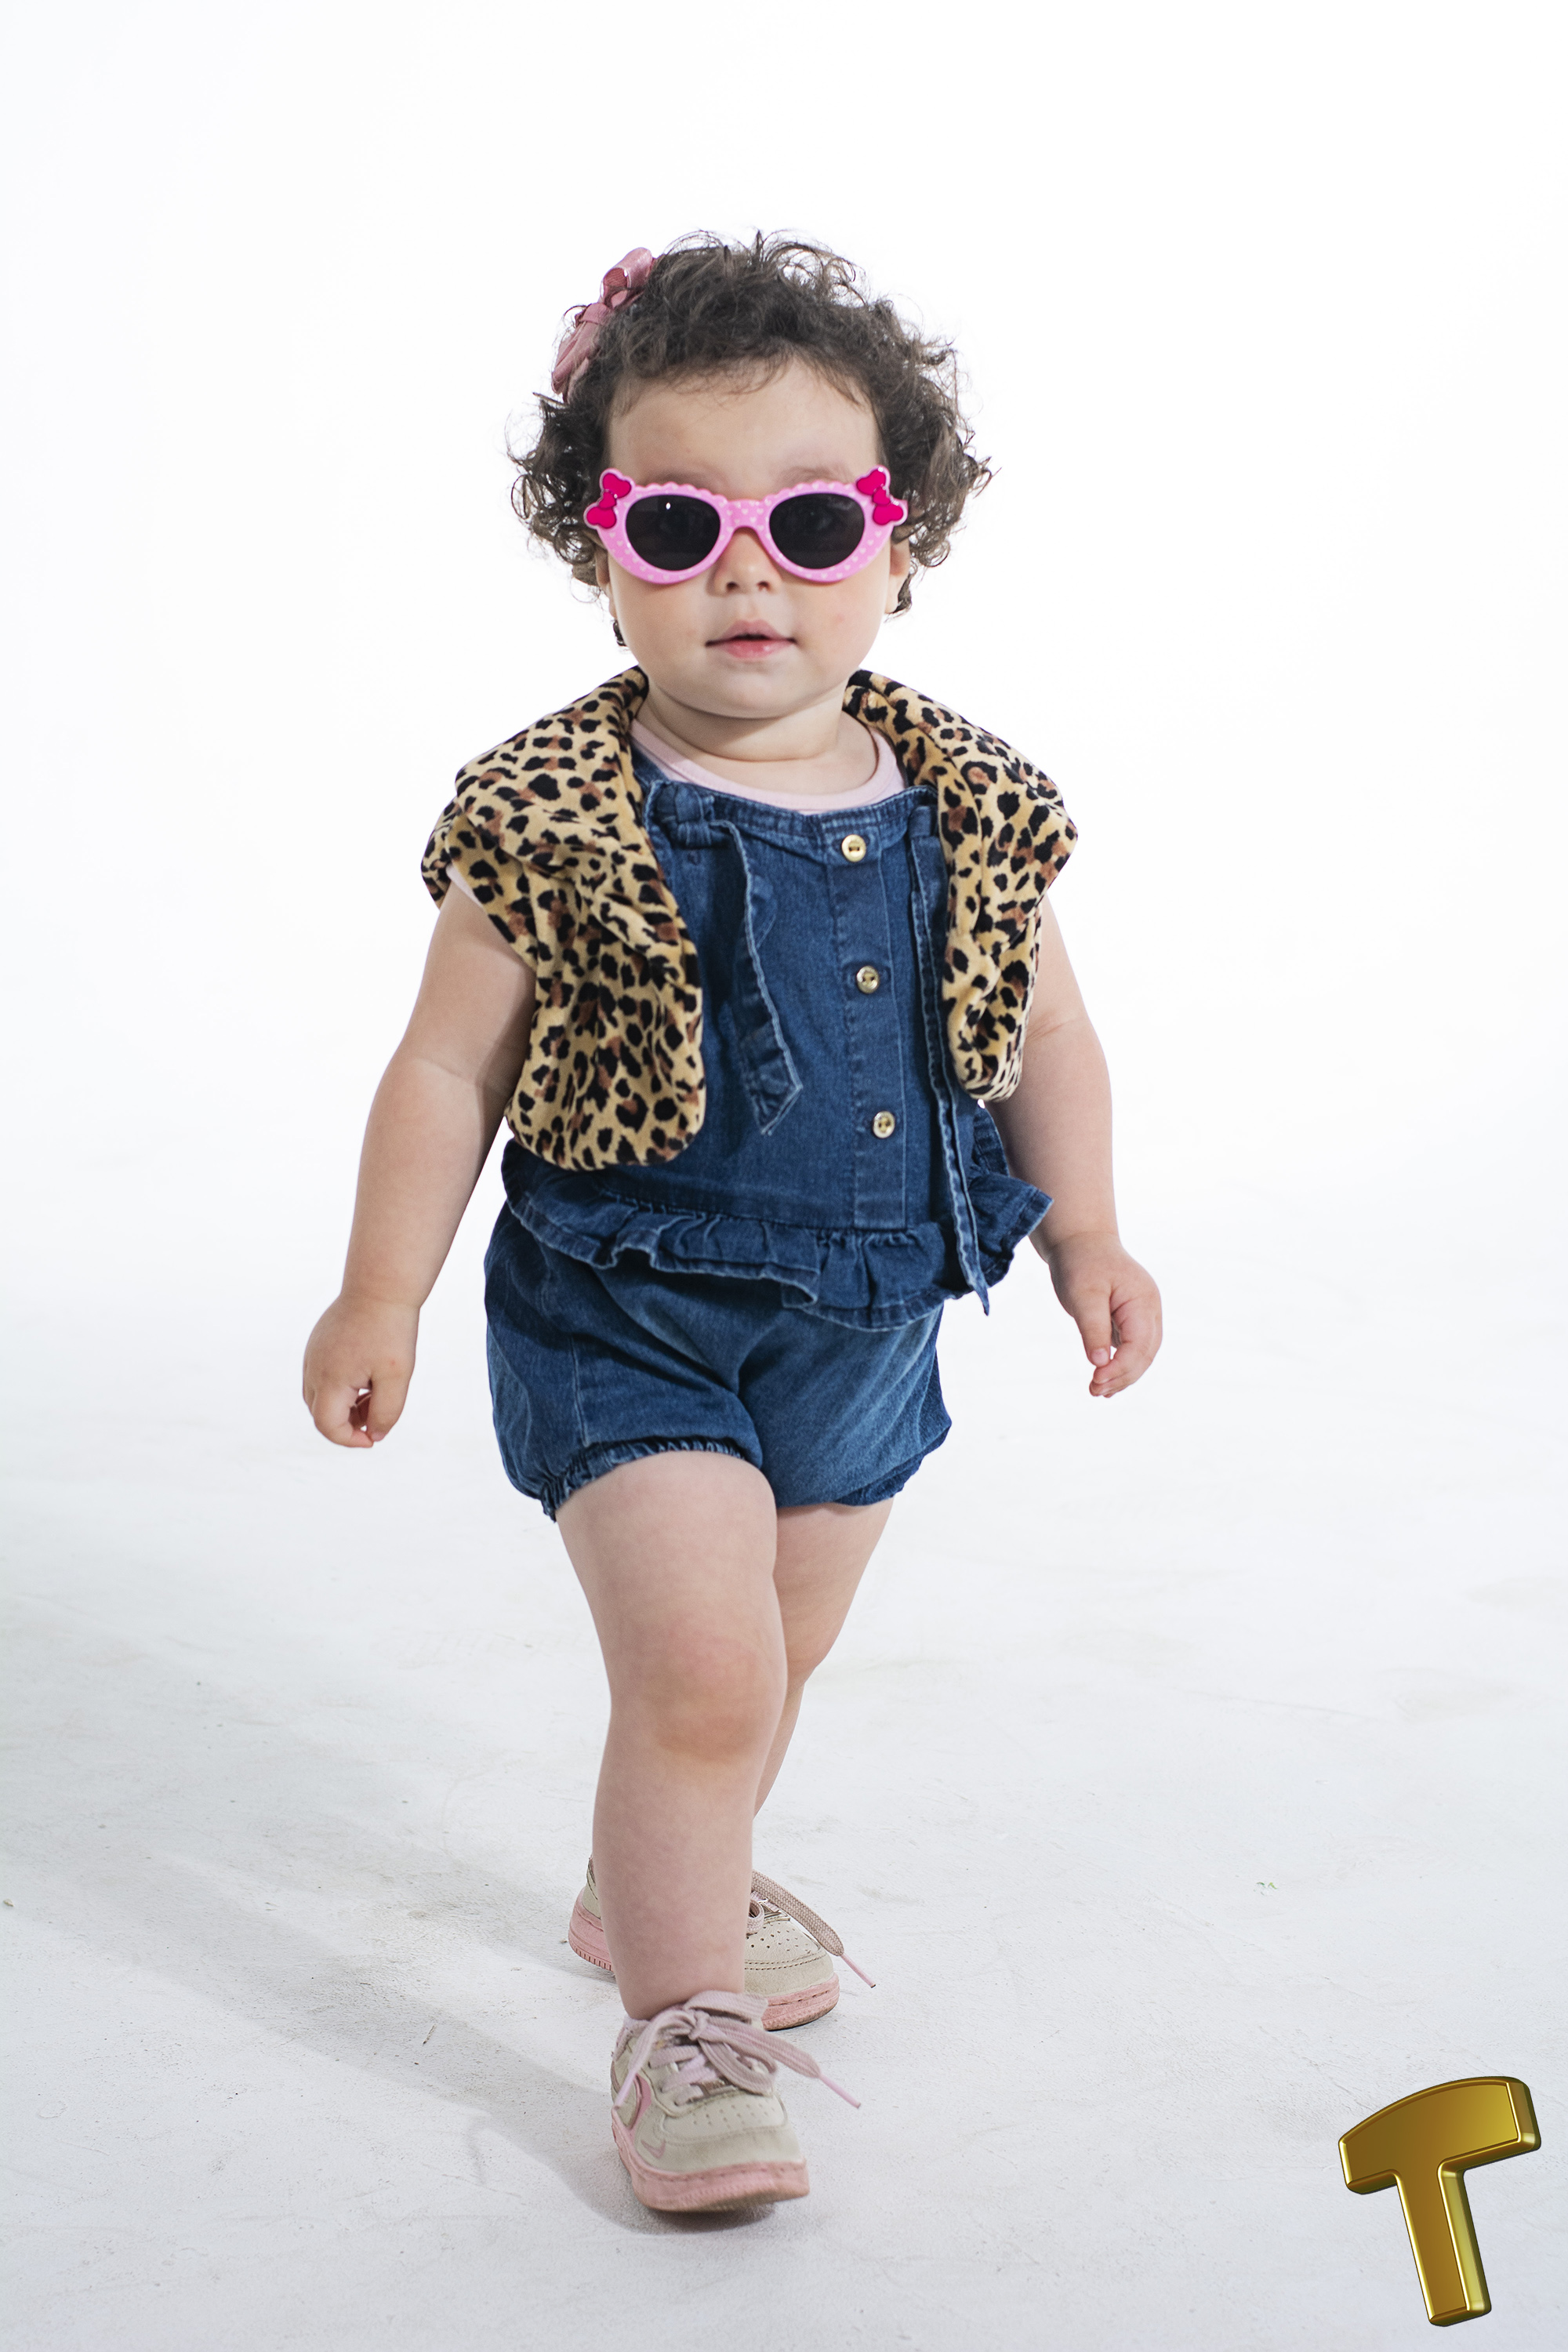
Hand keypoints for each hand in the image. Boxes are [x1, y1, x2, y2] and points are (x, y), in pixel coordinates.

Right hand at [303, 1294, 419, 1446]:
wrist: (380, 1285)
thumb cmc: (391, 1330)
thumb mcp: (396, 1377)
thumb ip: (386, 1412)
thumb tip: (374, 1435)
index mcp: (329, 1380)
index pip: (327, 1427)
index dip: (349, 1440)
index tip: (373, 1438)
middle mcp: (313, 1369)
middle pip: (321, 1415)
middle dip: (348, 1423)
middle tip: (378, 1409)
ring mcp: (312, 1355)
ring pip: (319, 1397)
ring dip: (345, 1406)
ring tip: (375, 1390)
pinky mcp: (317, 1344)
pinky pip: (322, 1377)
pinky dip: (341, 1387)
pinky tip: (367, 1374)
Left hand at [1036, 1230, 1161, 1397]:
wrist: (1080, 1240)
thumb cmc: (1081, 1263)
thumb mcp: (1082, 1294)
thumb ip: (1093, 1327)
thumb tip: (1099, 1363)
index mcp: (1143, 1301)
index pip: (1140, 1344)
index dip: (1120, 1367)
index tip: (1095, 1379)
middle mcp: (1149, 1310)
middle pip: (1145, 1354)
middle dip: (1123, 1376)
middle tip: (1094, 1392)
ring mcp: (1143, 1315)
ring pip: (1141, 1355)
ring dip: (1123, 1375)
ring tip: (1098, 1392)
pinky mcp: (1131, 1319)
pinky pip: (1131, 1348)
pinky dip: (1119, 1365)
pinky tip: (1103, 1380)